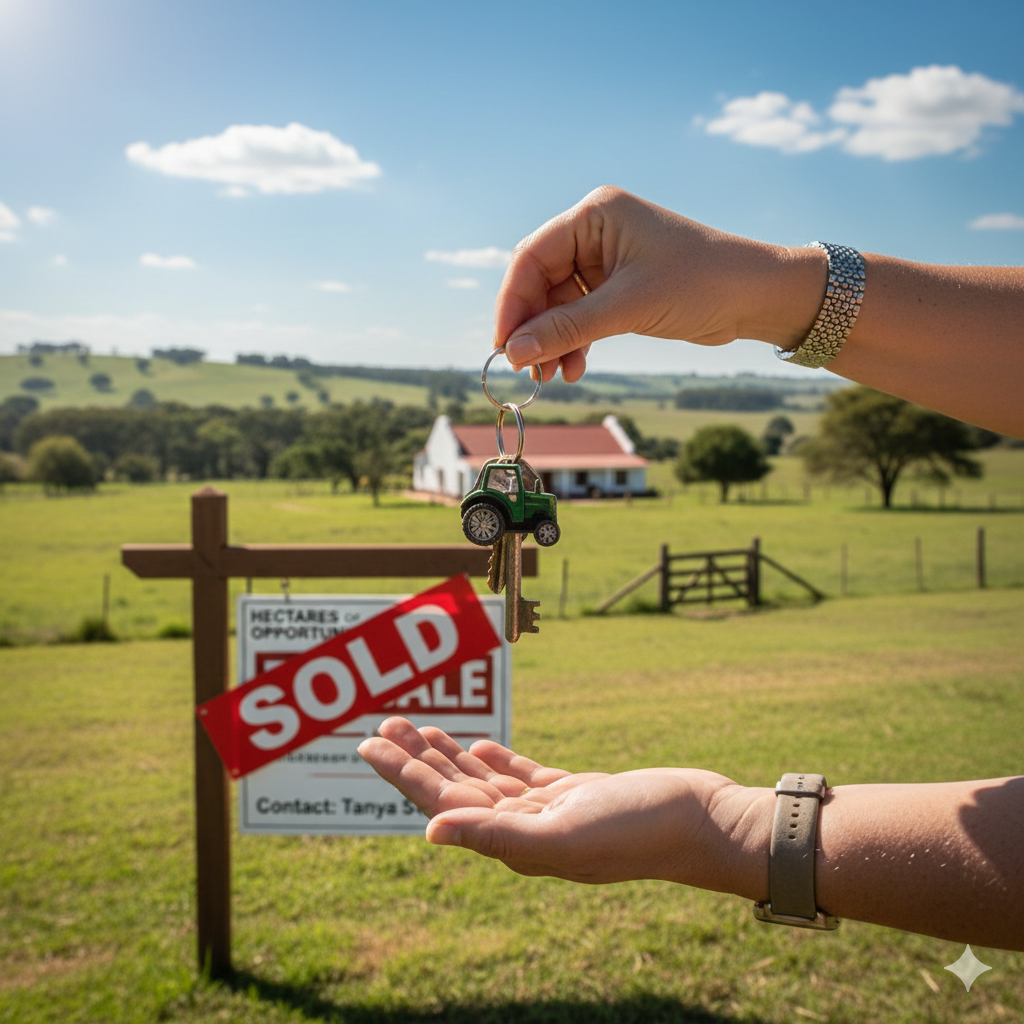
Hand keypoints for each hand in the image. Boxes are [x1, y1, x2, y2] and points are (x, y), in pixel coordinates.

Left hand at [358, 717, 770, 897]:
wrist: (700, 821)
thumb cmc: (637, 831)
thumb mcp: (562, 833)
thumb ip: (496, 833)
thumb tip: (431, 832)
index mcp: (515, 842)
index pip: (442, 803)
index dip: (403, 774)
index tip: (370, 745)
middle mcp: (525, 829)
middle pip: (456, 789)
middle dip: (418, 758)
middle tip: (385, 724)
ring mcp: (550, 811)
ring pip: (485, 780)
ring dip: (449, 754)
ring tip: (420, 727)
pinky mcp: (573, 793)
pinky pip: (522, 776)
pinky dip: (496, 760)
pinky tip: (476, 746)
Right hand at [494, 186, 824, 383]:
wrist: (756, 296)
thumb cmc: (700, 282)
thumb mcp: (627, 307)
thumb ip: (567, 329)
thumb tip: (513, 352)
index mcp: (594, 215)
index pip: (531, 257)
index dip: (512, 302)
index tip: (504, 344)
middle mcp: (595, 232)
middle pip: (541, 283)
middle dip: (534, 328)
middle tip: (528, 369)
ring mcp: (607, 260)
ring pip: (559, 305)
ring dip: (553, 341)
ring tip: (553, 376)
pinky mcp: (619, 287)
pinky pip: (581, 316)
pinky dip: (574, 342)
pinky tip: (574, 368)